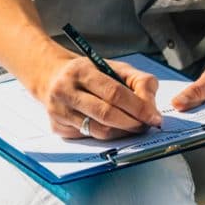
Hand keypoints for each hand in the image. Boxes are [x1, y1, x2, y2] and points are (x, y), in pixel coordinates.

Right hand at [35, 52, 161, 139]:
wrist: (51, 76)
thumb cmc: (88, 73)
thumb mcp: (114, 67)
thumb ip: (138, 82)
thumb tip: (151, 109)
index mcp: (82, 71)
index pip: (115, 93)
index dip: (139, 108)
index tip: (154, 117)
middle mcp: (66, 91)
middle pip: (106, 114)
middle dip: (132, 123)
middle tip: (146, 125)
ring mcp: (59, 111)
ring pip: (99, 131)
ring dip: (122, 132)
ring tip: (132, 127)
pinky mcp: (57, 127)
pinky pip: (89, 138)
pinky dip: (106, 135)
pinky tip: (112, 127)